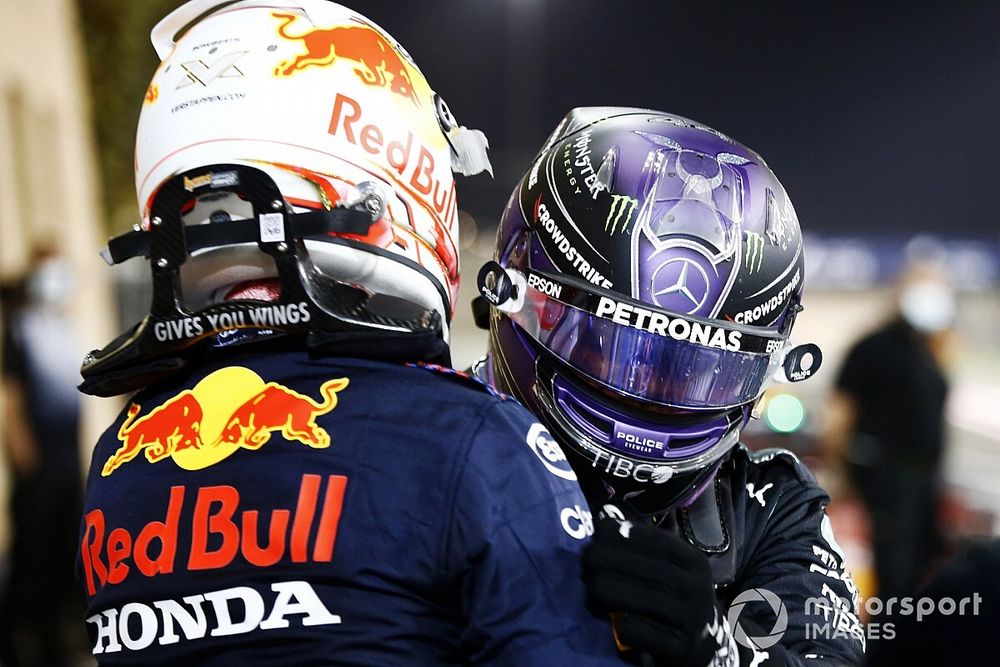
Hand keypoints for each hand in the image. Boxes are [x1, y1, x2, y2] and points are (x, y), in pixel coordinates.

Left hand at [582, 505, 736, 666]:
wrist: (704, 649)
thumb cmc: (674, 602)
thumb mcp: (670, 572)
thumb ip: (642, 549)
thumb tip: (602, 519)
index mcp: (694, 563)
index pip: (658, 542)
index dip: (626, 534)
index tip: (597, 532)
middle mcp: (699, 588)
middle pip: (651, 569)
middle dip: (612, 562)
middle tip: (585, 562)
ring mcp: (695, 620)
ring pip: (649, 601)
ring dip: (613, 592)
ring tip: (589, 589)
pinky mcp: (684, 649)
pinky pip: (651, 636)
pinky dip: (629, 628)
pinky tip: (612, 622)